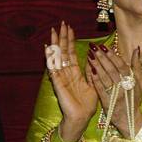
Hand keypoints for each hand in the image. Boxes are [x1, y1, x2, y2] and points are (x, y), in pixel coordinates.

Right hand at [43, 21, 95, 141]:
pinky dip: (49, 57)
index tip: (70, 28)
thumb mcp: (94, 85)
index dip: (71, 40)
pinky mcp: (57, 82)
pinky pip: (52, 68)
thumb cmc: (87, 105)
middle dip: (63, 37)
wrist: (81, 118)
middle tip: (61, 23)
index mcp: (75, 73)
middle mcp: (66, 73)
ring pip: (57, 56)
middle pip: (63, 51)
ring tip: (54, 30)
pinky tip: (47, 48)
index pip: (72, 53)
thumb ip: (92, 72)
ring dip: (56, 43)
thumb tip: (93, 58)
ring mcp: (61, 77)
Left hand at [88, 42, 141, 136]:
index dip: (112, 55)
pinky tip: (89, 71)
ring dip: (96, 66)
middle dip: (102, 57)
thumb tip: (136, 49)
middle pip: (112, 69)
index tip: (104, 46)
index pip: (121, 65)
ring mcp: (115, 95)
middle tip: (94, 47)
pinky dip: (95, 80)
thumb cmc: (134, 99)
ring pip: (105, 77)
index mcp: (132, 80)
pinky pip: (100, 89)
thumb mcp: (140, 82)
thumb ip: (137, 66)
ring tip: (89, 55)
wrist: (129, 119)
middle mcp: (124, 86)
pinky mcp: (107, 102)